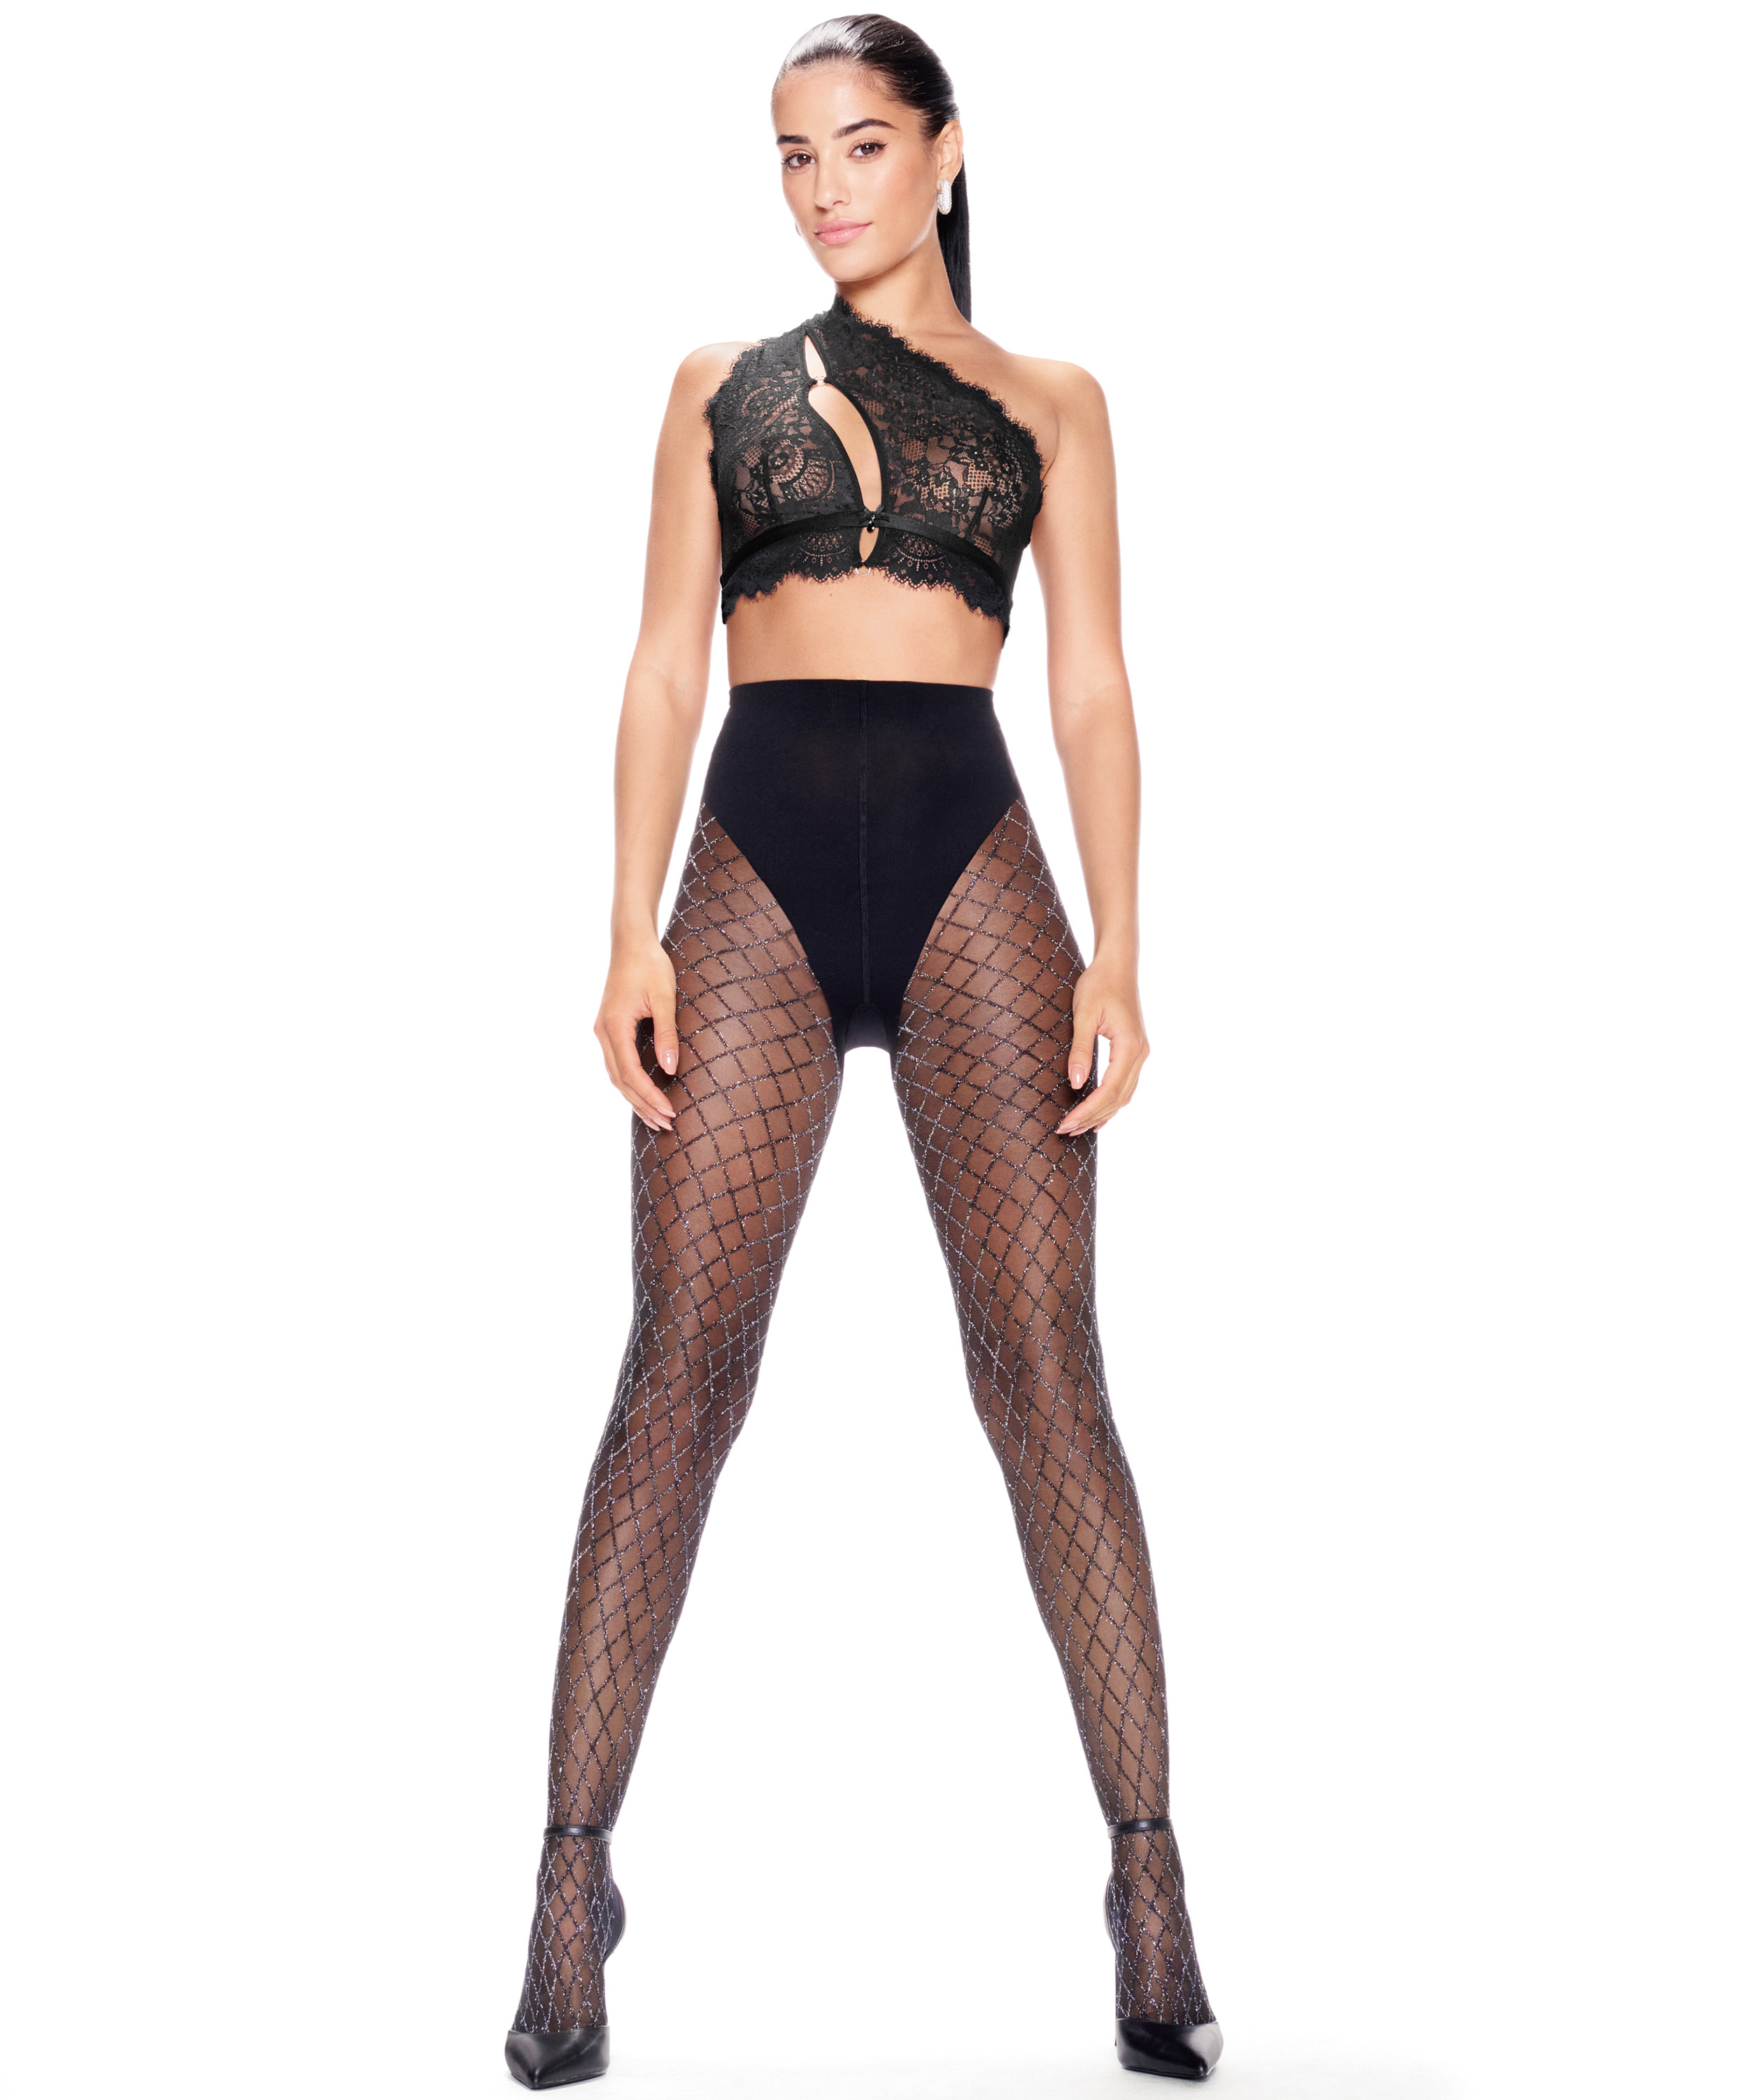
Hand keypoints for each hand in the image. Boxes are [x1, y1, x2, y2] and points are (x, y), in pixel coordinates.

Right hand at [594, 938, 679, 1132]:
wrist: (631, 942)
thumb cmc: (650, 965)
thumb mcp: (665, 998)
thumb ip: (667, 1034)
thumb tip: (670, 1069)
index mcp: (614, 1026)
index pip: (631, 1073)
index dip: (649, 1096)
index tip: (670, 1111)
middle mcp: (603, 1032)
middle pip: (620, 1081)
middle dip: (642, 1105)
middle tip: (666, 1125)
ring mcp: (604, 1031)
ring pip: (616, 1075)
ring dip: (635, 1098)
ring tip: (657, 1118)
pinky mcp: (610, 1028)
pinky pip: (618, 1064)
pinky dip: (631, 1082)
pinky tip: (645, 1094)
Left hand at [1055, 957, 1149, 1137]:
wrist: (1117, 965)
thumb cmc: (1098, 984)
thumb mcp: (1085, 1014)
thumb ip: (1081, 1049)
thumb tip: (1076, 1083)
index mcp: (1129, 1046)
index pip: (1109, 1090)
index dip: (1087, 1110)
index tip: (1065, 1123)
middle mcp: (1139, 1054)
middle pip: (1118, 1098)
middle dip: (1091, 1117)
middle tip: (1064, 1131)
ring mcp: (1139, 1053)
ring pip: (1124, 1095)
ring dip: (1101, 1113)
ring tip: (1077, 1128)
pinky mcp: (1134, 1051)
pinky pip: (1125, 1085)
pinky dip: (1111, 1103)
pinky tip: (1098, 1115)